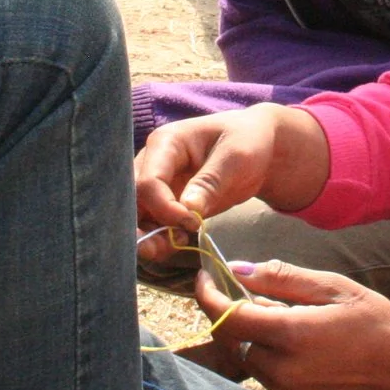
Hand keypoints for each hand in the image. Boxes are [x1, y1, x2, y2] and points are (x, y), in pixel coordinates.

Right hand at [132, 105, 329, 264]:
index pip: (148, 181)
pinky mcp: (164, 202)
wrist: (256, 148)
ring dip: (149, 237)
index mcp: (166, 143)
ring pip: (136, 215)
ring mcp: (156, 183)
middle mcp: (152, 162)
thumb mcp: (236, 157)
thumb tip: (189, 208)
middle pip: (132, 200)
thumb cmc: (247, 142)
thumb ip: (211, 182)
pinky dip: (159, 237)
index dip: (164, 208)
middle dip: (144, 226)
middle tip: (170, 245)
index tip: (193, 222)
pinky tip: (178, 242)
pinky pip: (150, 224)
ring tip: (174, 246)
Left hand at [194, 261, 389, 389]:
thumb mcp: (332, 287)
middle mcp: (280, 367)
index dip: (208, 294)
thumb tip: (238, 268)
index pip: (226, 316)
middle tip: (251, 288)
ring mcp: (283, 389)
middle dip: (230, 310)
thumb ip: (281, 278)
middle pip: (229, 336)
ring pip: (243, 354)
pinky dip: (263, 349)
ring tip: (282, 311)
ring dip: (248, 331)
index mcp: (290, 335)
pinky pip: (260, 370)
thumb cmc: (373, 320)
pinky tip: (291, 335)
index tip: (205, 275)